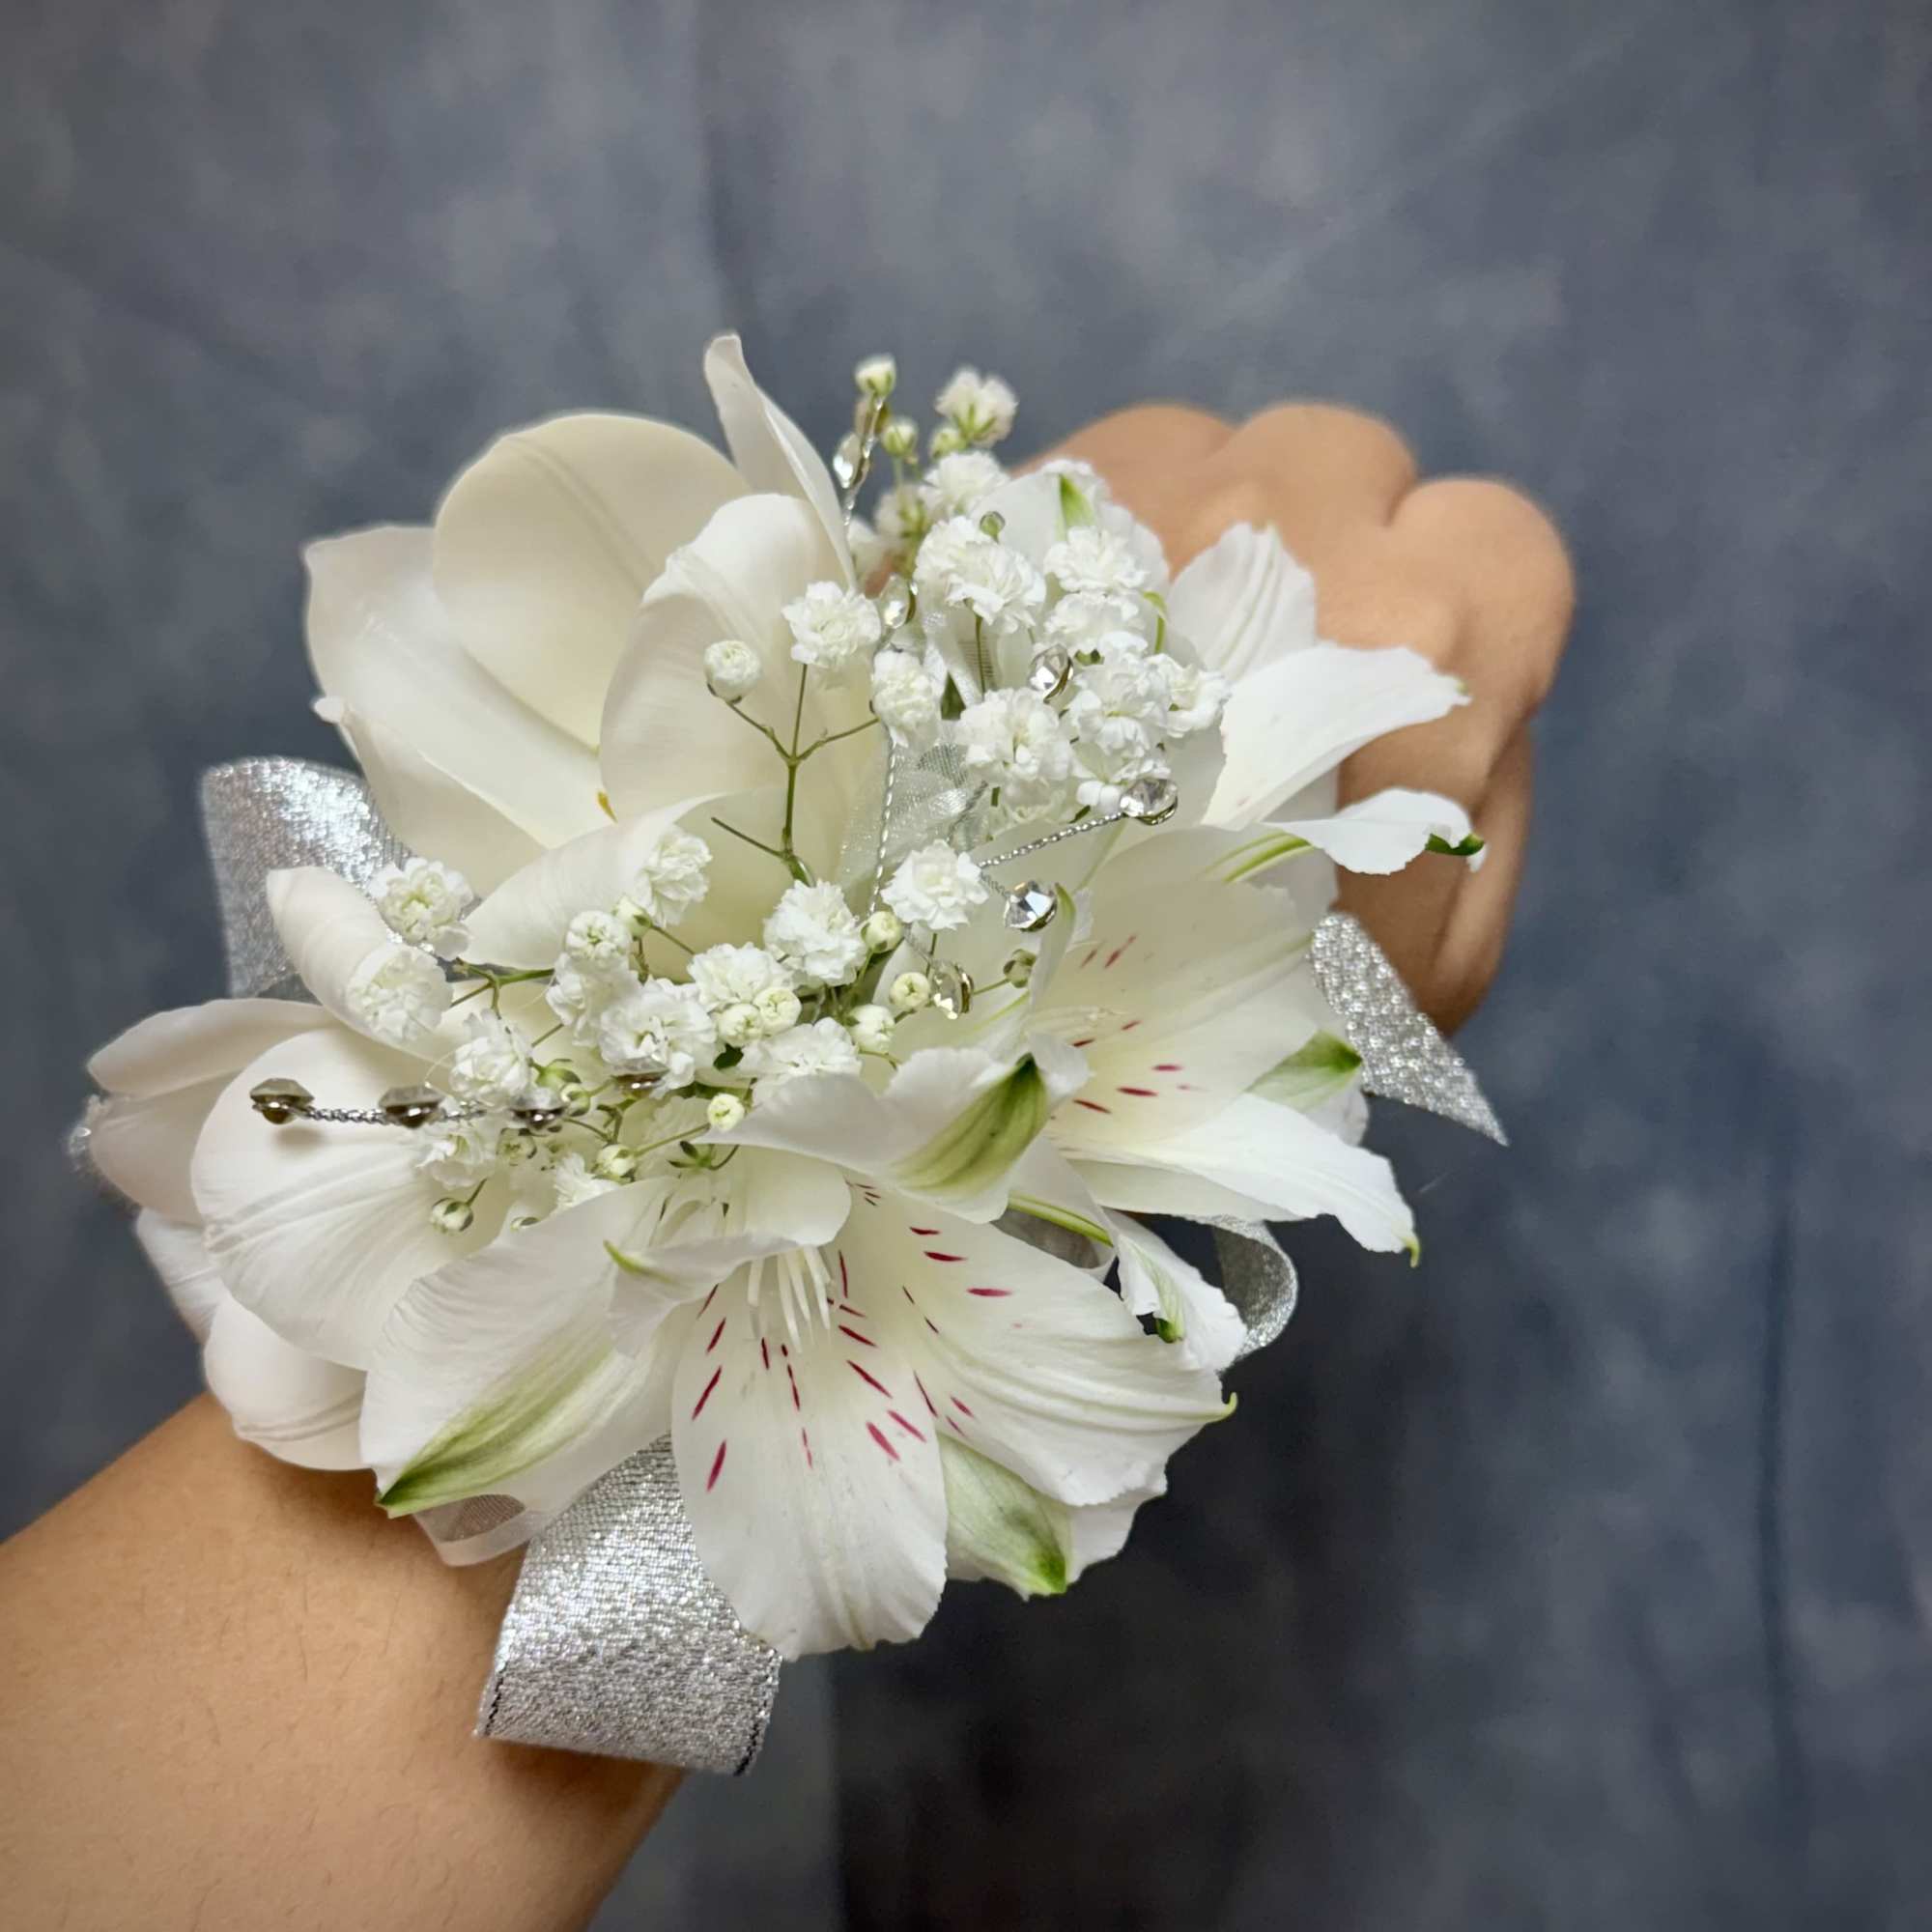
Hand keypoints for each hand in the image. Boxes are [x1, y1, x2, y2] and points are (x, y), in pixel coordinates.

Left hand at [1044, 404, 1573, 1029]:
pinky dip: (1061, 550)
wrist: (993, 1035)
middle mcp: (1277, 518)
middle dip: (1314, 542)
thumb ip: (1480, 789)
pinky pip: (1063, 479)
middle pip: (1332, 461)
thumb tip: (1455, 695)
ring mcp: (1124, 497)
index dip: (1449, 602)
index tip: (1390, 673)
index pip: (1488, 536)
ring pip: (1195, 450)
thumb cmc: (1250, 1019)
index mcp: (1422, 626)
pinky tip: (1038, 658)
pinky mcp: (990, 515)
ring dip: (1182, 529)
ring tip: (1129, 670)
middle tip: (1246, 670)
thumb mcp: (1438, 952)